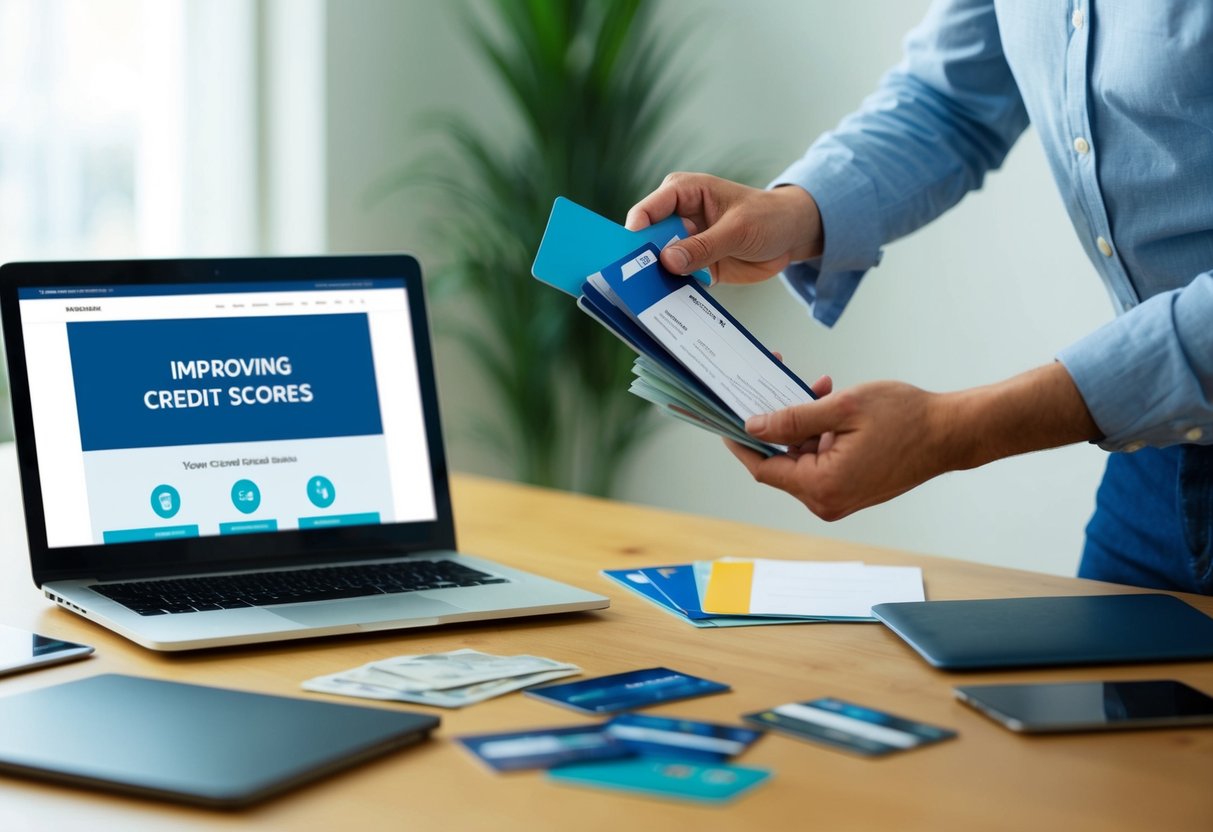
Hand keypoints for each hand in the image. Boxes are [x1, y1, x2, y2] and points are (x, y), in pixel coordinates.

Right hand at [625, 173, 823, 284]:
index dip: (635, 232)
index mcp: (682, 193)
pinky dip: (673, 292)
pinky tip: (669, 306)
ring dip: (656, 280)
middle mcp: (677, 217)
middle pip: (646, 240)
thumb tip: (667, 260)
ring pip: (659, 263)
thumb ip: (703, 245)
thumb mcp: (738, 229)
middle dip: (641, 261)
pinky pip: (677, 281)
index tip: (630, 257)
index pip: (647, 211)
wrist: (791, 235)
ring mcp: (684, 243)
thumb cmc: (768, 216)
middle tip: (633, 284)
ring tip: (648, 299)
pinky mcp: (695, 266)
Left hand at [726, 363, 1102, 520]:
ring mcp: (840, 497)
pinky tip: (832, 402)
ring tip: (821, 389)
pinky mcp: (851, 488)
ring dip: (803, 423)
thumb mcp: (842, 408)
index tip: (724, 420)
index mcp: (822, 486)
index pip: (762, 468)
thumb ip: (793, 418)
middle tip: (775, 385)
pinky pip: (821, 459)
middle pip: (781, 462)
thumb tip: (754, 427)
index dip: (740, 443)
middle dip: (778, 422)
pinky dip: (821, 432)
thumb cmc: (907, 418)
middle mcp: (827, 500)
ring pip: (801, 457)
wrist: (952, 432)